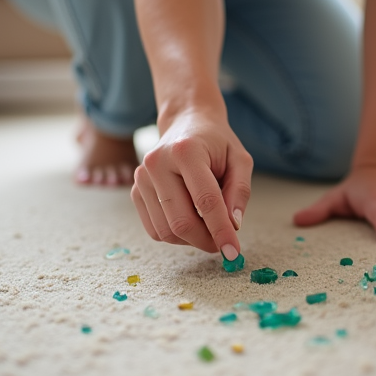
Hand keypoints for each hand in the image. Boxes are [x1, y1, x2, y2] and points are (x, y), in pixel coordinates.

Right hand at [131, 108, 251, 255]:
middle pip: (181, 222)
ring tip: (208, 227)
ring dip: (191, 240)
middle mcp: (157, 163)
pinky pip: (155, 230)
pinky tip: (190, 220)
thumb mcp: (240, 160)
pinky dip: (176, 235)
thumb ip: (239, 191)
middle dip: (206, 241)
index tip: (234, 252)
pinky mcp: (136, 191)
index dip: (221, 231)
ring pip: (166, 231)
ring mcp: (142, 177)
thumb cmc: (217, 143)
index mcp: (186, 151)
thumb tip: (233, 226)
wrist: (186, 123)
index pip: (206, 201)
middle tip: (223, 243)